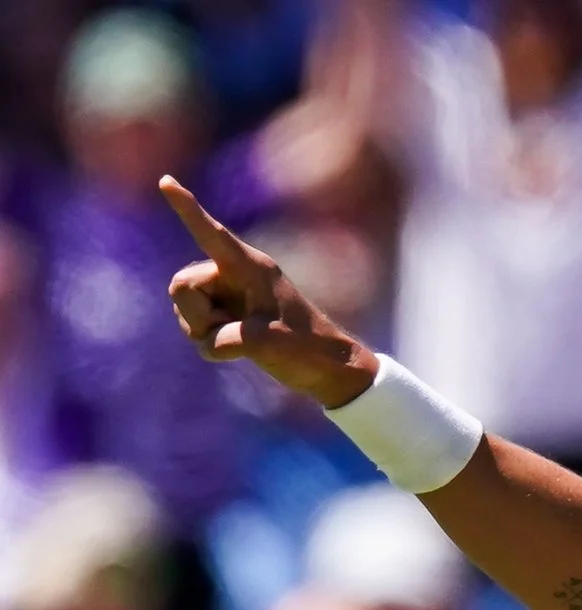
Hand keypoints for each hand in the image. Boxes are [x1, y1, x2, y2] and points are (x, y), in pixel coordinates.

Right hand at [159, 175, 377, 408]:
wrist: (326, 368)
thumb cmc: (306, 347)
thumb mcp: (267, 342)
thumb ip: (228, 337)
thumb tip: (207, 343)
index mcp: (250, 267)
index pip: (211, 234)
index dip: (186, 207)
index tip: (166, 180)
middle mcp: (232, 275)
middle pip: (181, 286)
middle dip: (198, 313)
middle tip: (238, 329)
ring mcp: (225, 296)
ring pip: (184, 309)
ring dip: (206, 330)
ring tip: (245, 337)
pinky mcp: (223, 317)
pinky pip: (195, 330)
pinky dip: (212, 343)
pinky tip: (240, 346)